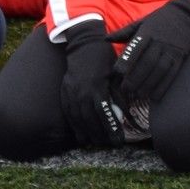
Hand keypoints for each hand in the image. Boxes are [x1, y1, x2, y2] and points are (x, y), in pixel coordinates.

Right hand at [58, 24, 121, 148]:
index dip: (111, 130)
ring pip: (78, 118)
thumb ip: (118, 95)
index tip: (118, 141)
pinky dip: (74, 124)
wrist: (83, 44)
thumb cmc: (103, 58)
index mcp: (97, 88)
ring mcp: (71, 92)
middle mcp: (82, 93)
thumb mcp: (115, 75)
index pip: (104, 115)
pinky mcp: (65, 91)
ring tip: (94, 142)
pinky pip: (68, 112)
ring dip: (86, 133)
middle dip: (99, 135)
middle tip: (108, 144)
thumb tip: (125, 114)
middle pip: (90, 120)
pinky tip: (79, 133)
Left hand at [114, 0, 189, 106]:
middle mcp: (159, 42)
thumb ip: (125, 32)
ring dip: (149, 84)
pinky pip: (172, 73)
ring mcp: (171, 50)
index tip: (117, 72)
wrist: (188, 13)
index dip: (127, 61)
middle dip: (135, 78)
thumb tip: (106, 39)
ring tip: (139, 94)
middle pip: (147, 63)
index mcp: (148, 32)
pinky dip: (164, 86)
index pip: (136, 48)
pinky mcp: (180, 57)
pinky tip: (156, 95)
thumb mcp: (142, 21)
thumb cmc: (161, 18)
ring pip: (159, 70)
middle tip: (125, 89)